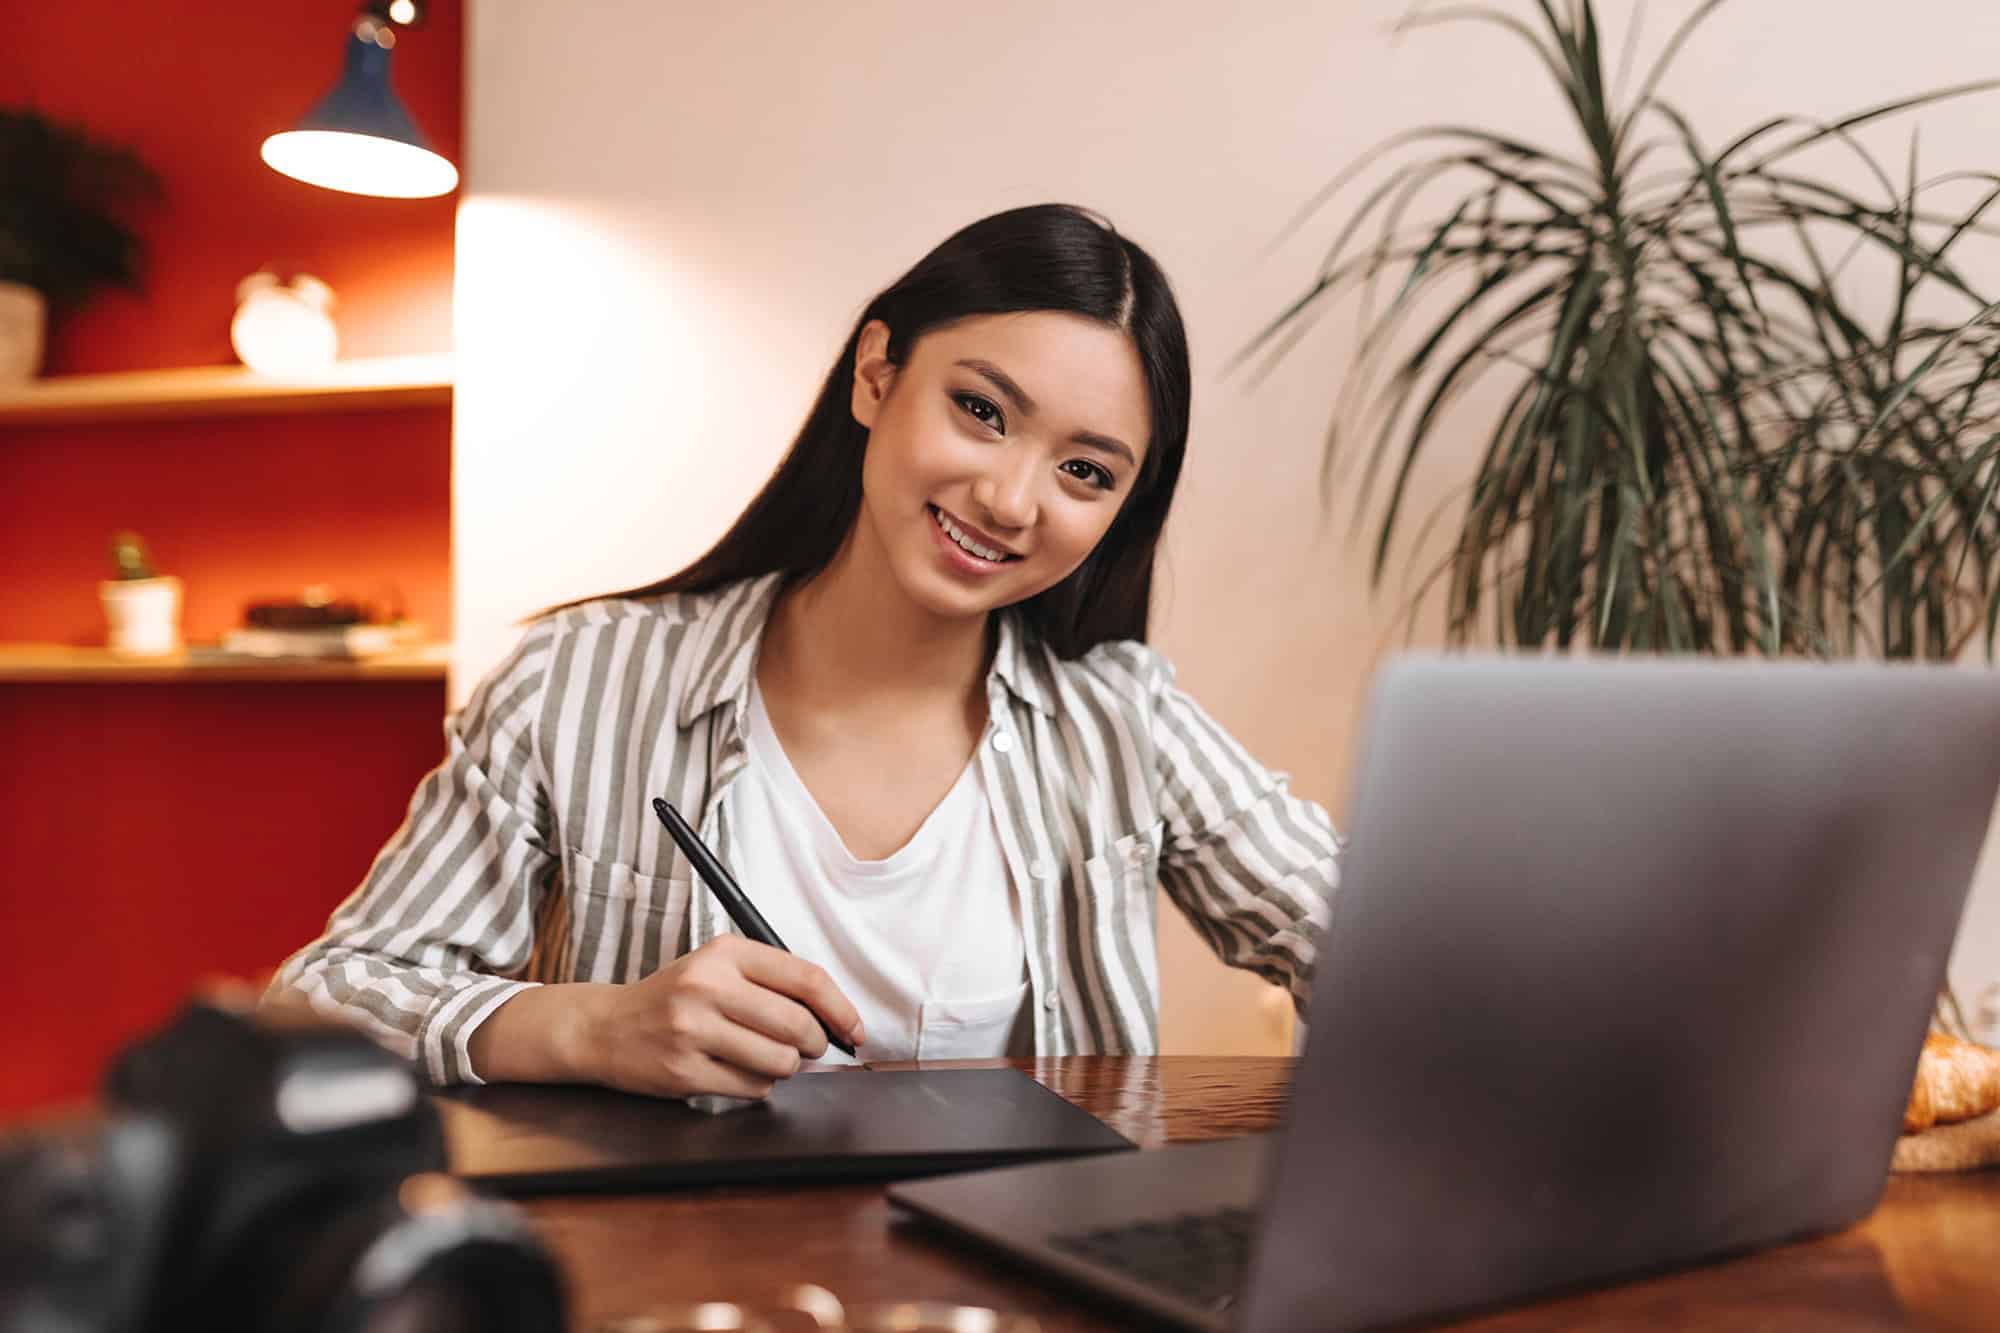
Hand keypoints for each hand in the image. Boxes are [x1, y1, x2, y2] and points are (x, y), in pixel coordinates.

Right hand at [575, 935, 865, 1099]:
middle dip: (816, 1044)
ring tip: (765, 1057)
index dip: (841, 1009)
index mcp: (726, 953)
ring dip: (786, 1067)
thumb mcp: (717, 967)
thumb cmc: (673, 997)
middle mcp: (708, 987)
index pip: (806, 979)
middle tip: (809, 1047)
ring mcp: (693, 1030)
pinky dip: (758, 1085)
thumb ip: (771, 982)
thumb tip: (834, 1017)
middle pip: (798, 1025)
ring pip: (780, 1062)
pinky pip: (752, 1088)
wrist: (605, 1027)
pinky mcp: (684, 1071)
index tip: (854, 1029)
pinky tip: (738, 1070)